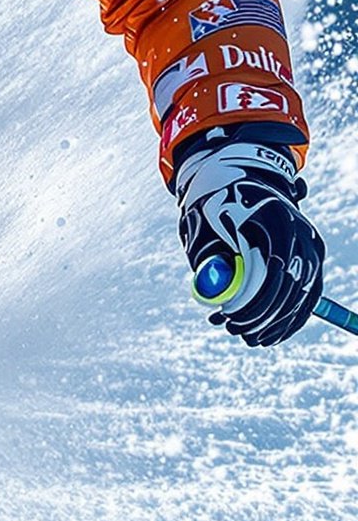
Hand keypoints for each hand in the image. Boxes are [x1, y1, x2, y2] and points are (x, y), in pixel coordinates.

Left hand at [175, 133, 324, 345]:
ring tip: (247, 336)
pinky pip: (309, 295)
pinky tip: (270, 335)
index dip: (251, 296)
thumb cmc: (216, 209)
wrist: (240, 184)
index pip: (271, 266)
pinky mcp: (314, 258)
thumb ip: (211, 261)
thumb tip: (217, 297)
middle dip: (261, 313)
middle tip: (234, 329)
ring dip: (275, 322)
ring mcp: (311, 245)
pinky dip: (290, 318)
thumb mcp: (206, 230)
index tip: (228, 314)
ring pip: (302, 294)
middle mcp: (299, 230)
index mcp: (272, 218)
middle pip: (290, 283)